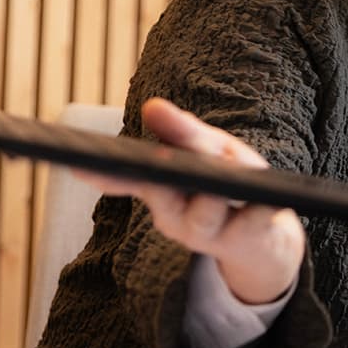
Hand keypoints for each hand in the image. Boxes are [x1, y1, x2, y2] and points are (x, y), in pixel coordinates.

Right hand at [72, 97, 305, 304]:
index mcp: (162, 192)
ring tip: (217, 186)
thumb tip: (152, 106)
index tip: (79, 166)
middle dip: (159, 177)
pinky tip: (268, 205)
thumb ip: (183, 132)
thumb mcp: (211, 150)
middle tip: (156, 160)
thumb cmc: (232, 184)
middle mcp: (176, 216)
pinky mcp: (250, 239)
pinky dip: (260, 213)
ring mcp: (212, 233)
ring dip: (210, 198)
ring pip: (204, 215)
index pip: (130, 179)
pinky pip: (253, 225)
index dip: (107, 175)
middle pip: (163, 194)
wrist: (267, 240)